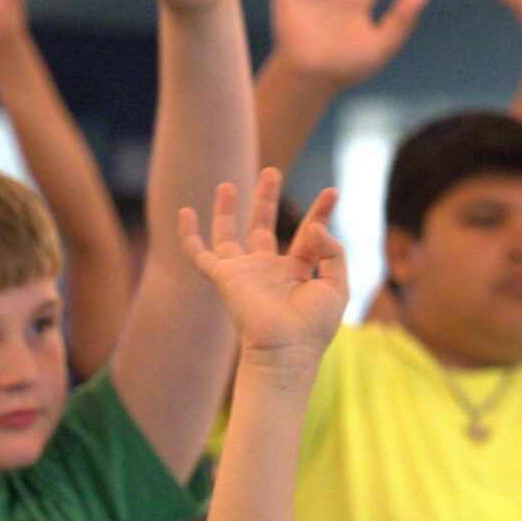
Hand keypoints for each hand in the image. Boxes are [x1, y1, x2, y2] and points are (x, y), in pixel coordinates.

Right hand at [180, 171, 348, 358]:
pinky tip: (184, 212)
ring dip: (228, 209)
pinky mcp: (225, 277)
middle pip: (263, 227)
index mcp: (296, 274)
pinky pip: (200, 254)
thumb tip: (315, 227)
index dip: (321, 212)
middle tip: (271, 172)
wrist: (286, 348)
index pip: (308, 235)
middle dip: (266, 199)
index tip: (332, 191)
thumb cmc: (314, 326)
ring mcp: (244, 273)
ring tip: (228, 184)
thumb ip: (333, 252)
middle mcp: (268, 271)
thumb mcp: (337, 286)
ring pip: (229, 235)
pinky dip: (189, 235)